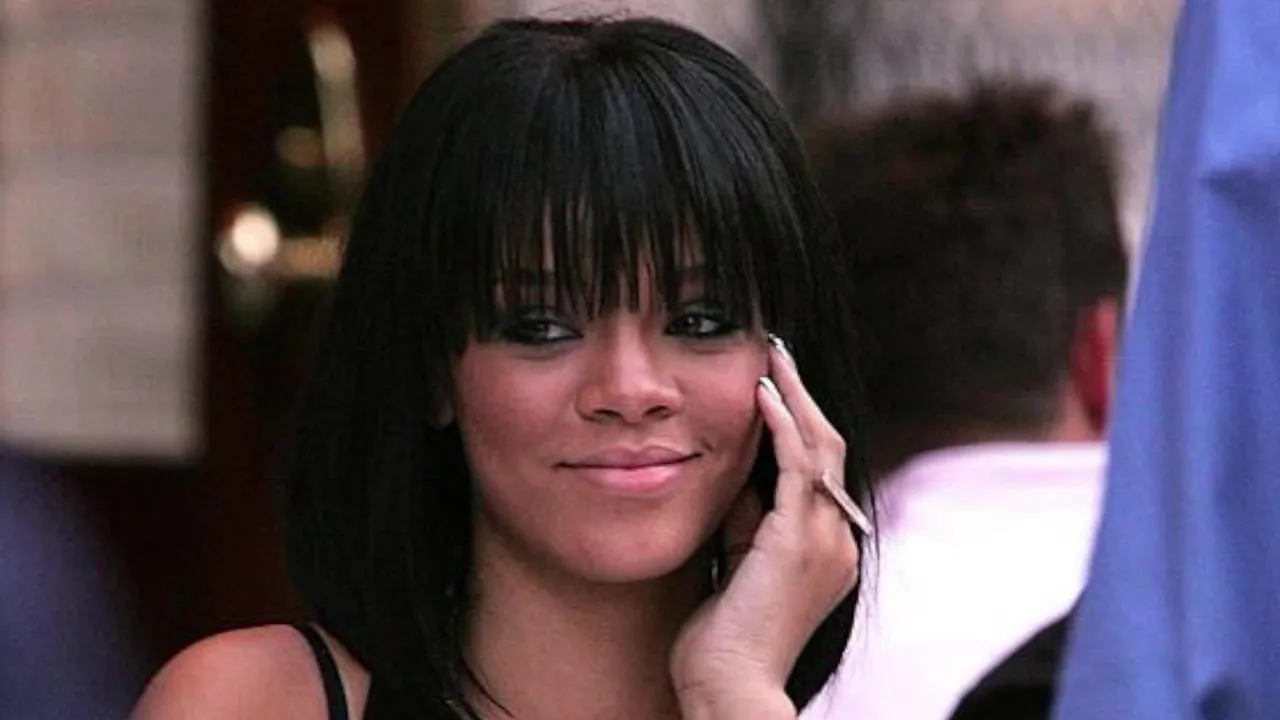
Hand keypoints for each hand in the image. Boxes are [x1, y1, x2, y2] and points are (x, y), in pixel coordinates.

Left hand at [670, 336, 860, 717]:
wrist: (728, 686)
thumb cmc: (724, 639)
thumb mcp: (739, 566)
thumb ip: (747, 524)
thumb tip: (740, 481)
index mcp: (829, 548)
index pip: (822, 468)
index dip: (802, 422)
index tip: (776, 386)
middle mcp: (838, 540)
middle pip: (831, 447)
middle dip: (805, 396)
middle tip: (780, 353)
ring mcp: (825, 539)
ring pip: (820, 446)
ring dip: (795, 396)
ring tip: (774, 357)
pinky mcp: (797, 539)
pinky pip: (797, 465)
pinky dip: (782, 424)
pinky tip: (764, 393)